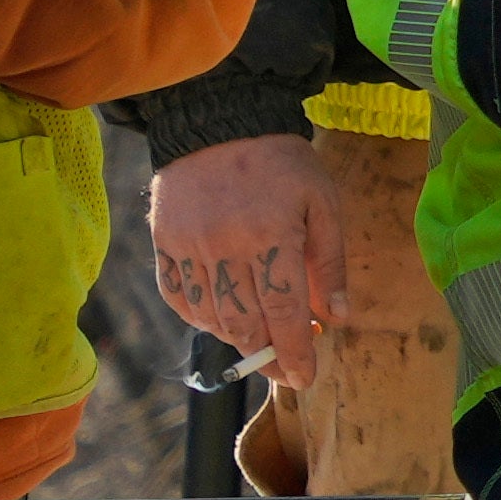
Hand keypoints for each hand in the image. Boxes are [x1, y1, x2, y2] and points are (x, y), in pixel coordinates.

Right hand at [154, 129, 454, 429]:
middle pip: (244, 322)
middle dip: (267, 354)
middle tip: (285, 367)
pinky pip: (178, 297)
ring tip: (259, 336)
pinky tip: (221, 317)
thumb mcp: (322, 202)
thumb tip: (336, 317)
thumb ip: (330, 262)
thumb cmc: (281, 164)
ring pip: (210, 316)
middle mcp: (224, 247)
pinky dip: (200, 317)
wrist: (220, 121)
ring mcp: (189, 246)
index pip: (283, 312)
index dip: (294, 351)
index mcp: (270, 236)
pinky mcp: (165, 243)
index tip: (304, 378)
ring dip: (236, 337)